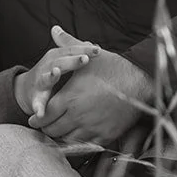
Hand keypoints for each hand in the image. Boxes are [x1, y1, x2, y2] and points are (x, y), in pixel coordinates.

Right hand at [14, 35, 100, 116]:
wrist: (28, 89)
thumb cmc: (51, 73)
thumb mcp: (63, 61)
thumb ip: (77, 54)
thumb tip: (94, 46)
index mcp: (56, 57)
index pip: (71, 51)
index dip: (84, 49)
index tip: (98, 50)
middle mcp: (47, 67)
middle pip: (61, 62)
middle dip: (72, 61)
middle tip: (85, 59)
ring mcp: (40, 82)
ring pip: (46, 78)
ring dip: (51, 76)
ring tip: (56, 73)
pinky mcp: (35, 97)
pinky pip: (37, 103)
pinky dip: (38, 107)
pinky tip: (40, 112)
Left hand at [27, 27, 154, 143]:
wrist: (142, 83)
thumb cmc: (115, 68)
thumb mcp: (88, 56)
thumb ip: (68, 44)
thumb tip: (54, 30)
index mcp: (70, 98)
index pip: (45, 115)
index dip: (37, 119)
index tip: (34, 119)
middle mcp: (78, 115)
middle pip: (53, 130)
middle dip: (47, 128)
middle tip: (45, 126)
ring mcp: (92, 127)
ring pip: (68, 140)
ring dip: (62, 137)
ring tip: (61, 131)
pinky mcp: (106, 135)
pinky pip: (87, 146)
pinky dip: (80, 143)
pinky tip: (79, 137)